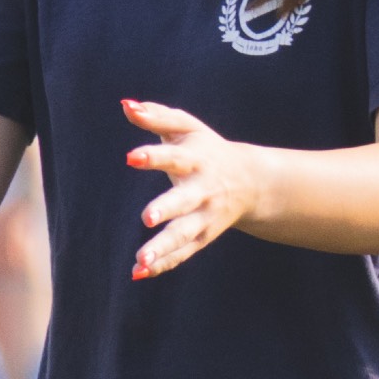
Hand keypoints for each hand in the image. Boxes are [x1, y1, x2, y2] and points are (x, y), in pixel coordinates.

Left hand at [119, 98, 274, 278]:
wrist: (251, 182)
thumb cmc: (207, 149)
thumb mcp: (186, 128)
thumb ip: (156, 116)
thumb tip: (126, 105)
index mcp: (196, 160)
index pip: (174, 156)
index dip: (153, 156)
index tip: (131, 157)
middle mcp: (202, 190)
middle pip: (184, 201)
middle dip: (167, 209)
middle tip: (146, 218)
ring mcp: (204, 216)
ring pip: (184, 234)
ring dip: (163, 247)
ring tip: (140, 259)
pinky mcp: (202, 237)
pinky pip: (182, 253)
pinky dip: (164, 263)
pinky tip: (139, 272)